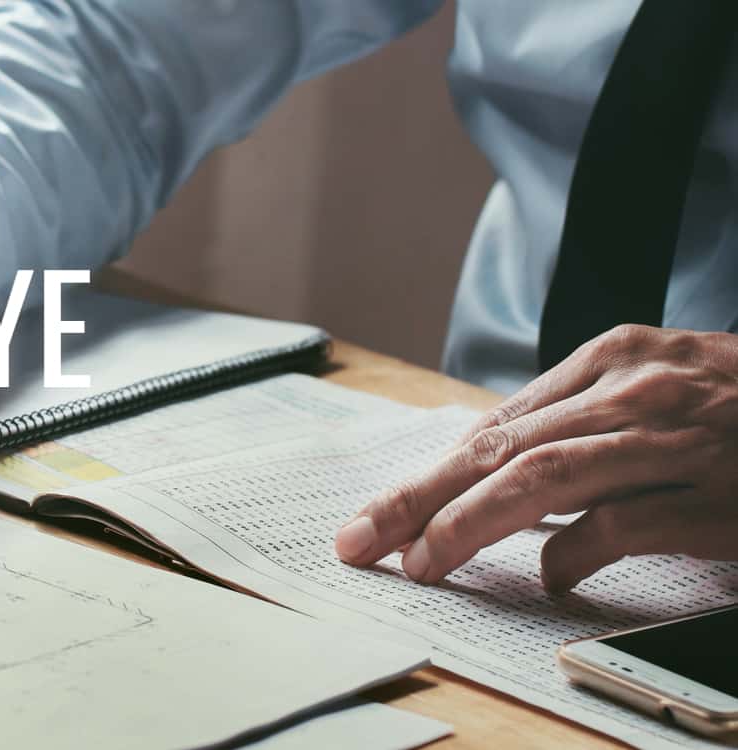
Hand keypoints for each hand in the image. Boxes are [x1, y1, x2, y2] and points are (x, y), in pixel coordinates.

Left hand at [334, 324, 737, 591]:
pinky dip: (573, 552)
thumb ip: (581, 418)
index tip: (378, 514)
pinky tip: (545, 578)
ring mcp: (677, 440)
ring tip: (423, 562)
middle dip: (420, 497)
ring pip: (545, 475)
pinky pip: (624, 523)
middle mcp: (636, 390)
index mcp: (614, 357)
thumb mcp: (657, 385)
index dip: (428, 474)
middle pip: (501, 448)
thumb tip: (490, 466)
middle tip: (362, 539)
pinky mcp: (715, 495)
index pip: (495, 425)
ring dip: (471, 522)